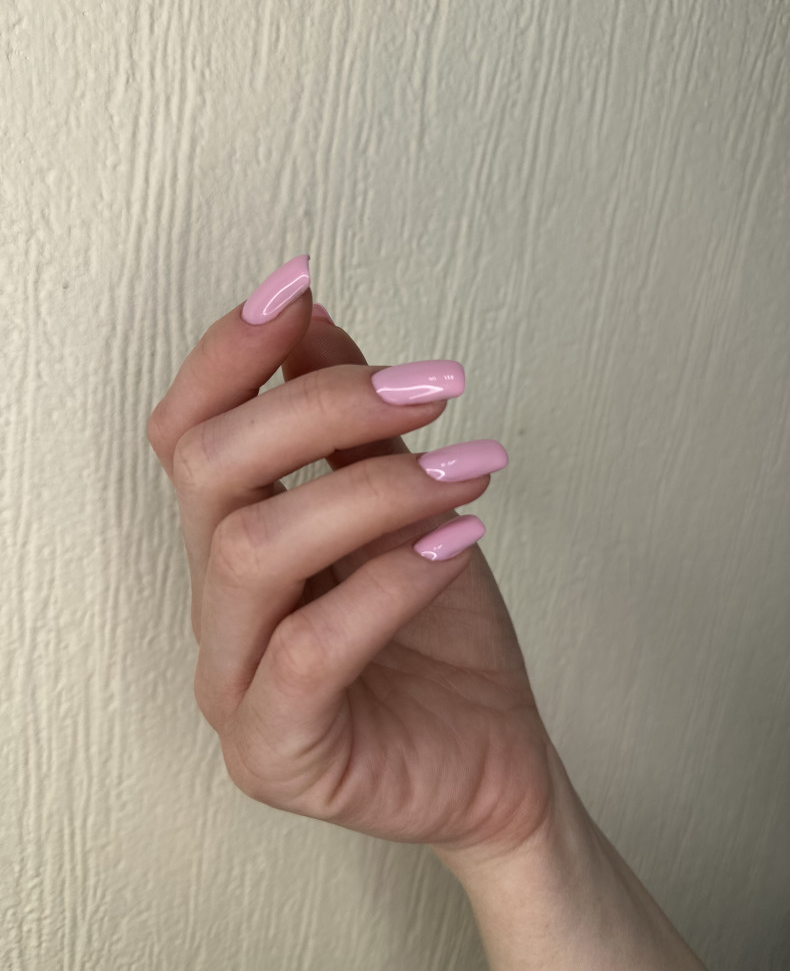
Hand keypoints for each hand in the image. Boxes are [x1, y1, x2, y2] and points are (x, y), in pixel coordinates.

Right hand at [146, 260, 552, 854]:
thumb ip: (347, 425)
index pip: (186, 432)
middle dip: (319, 405)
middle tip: (427, 387)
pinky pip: (308, 652)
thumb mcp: (403, 507)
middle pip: (209, 472)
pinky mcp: (277, 754)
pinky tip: (455, 547)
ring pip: (253, 551)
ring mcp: (234, 687)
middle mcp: (217, 610)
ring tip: (463, 469)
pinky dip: (388, 582)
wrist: (494, 758)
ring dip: (373, 488)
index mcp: (236, 545)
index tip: (298, 288)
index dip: (228, 354)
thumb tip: (311, 319)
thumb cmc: (443, 637)